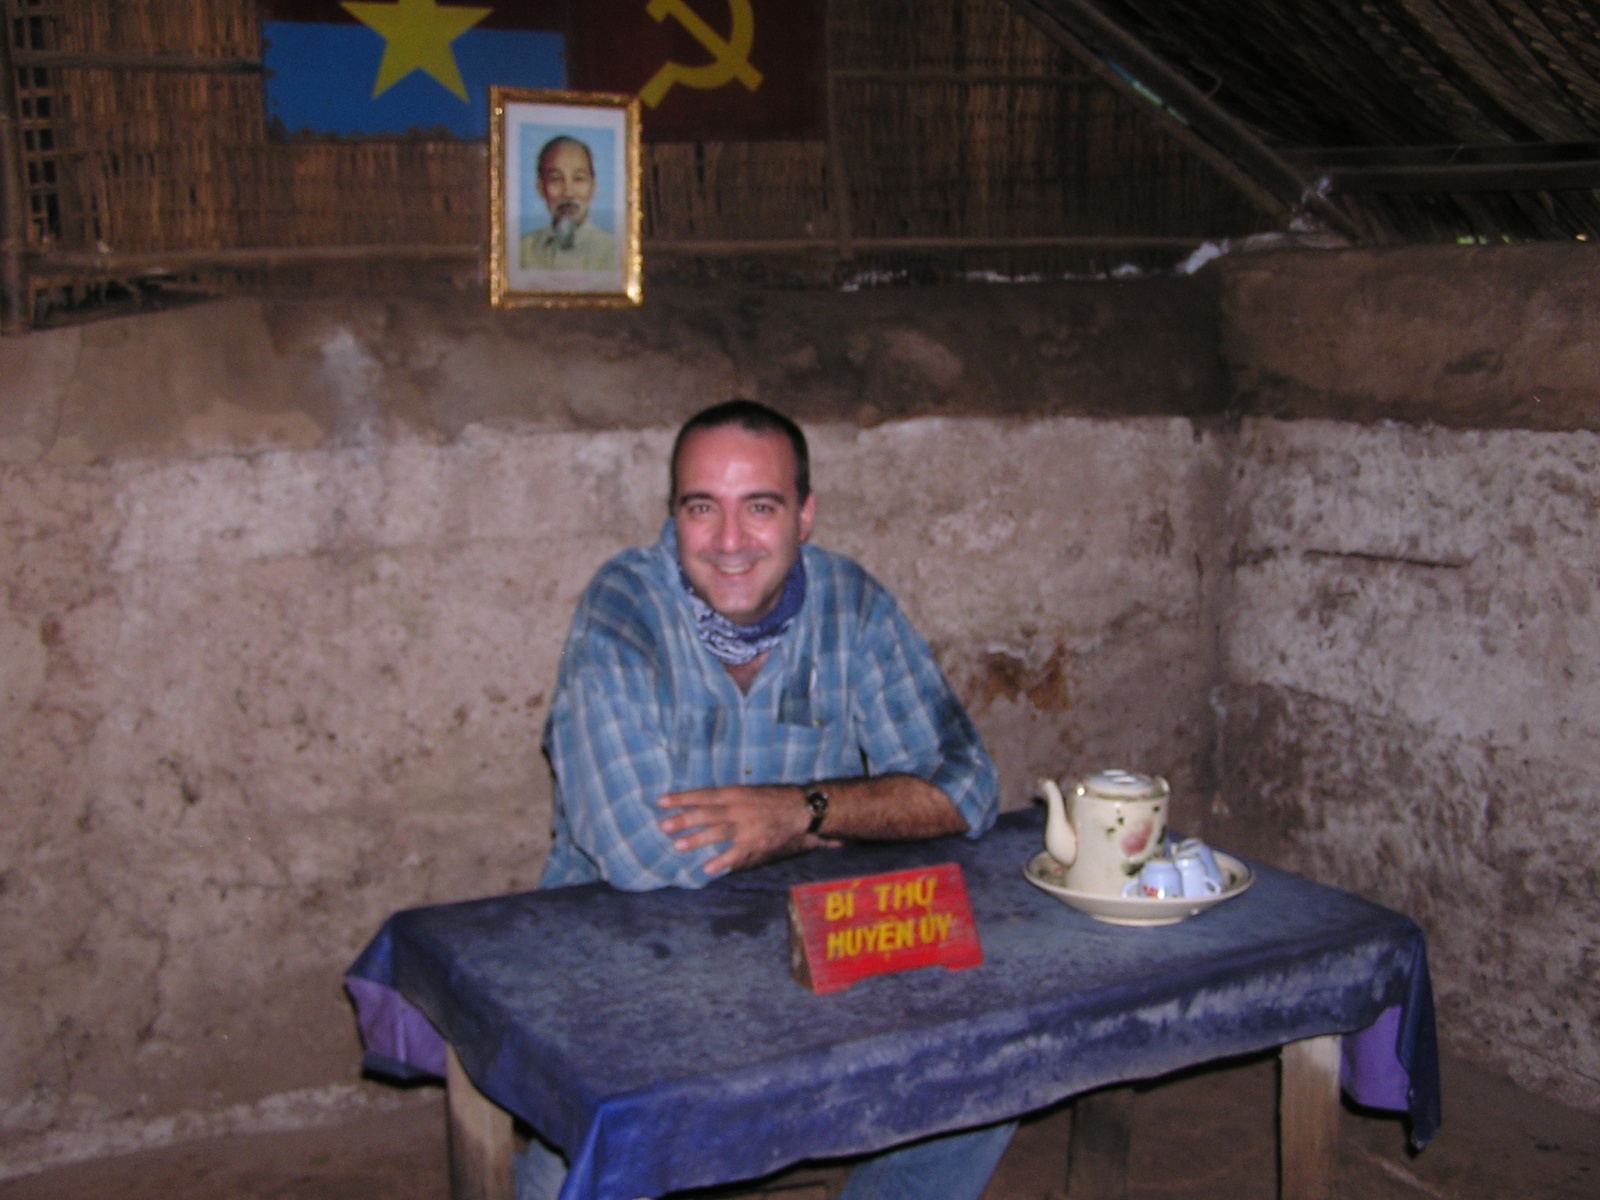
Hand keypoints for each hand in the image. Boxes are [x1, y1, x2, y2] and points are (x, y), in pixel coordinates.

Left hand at [658, 785, 839, 877]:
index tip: (661, 801)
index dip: (681, 798)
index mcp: (735, 793)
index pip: (703, 794)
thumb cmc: (775, 799)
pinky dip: (721, 862)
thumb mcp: (750, 792)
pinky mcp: (757, 844)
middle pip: (706, 814)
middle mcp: (739, 808)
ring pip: (717, 832)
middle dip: (683, 819)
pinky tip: (707, 869)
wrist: (804, 810)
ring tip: (677, 845)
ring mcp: (747, 827)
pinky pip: (736, 854)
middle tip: (663, 825)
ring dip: (696, 839)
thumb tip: (702, 804)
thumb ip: (728, 800)